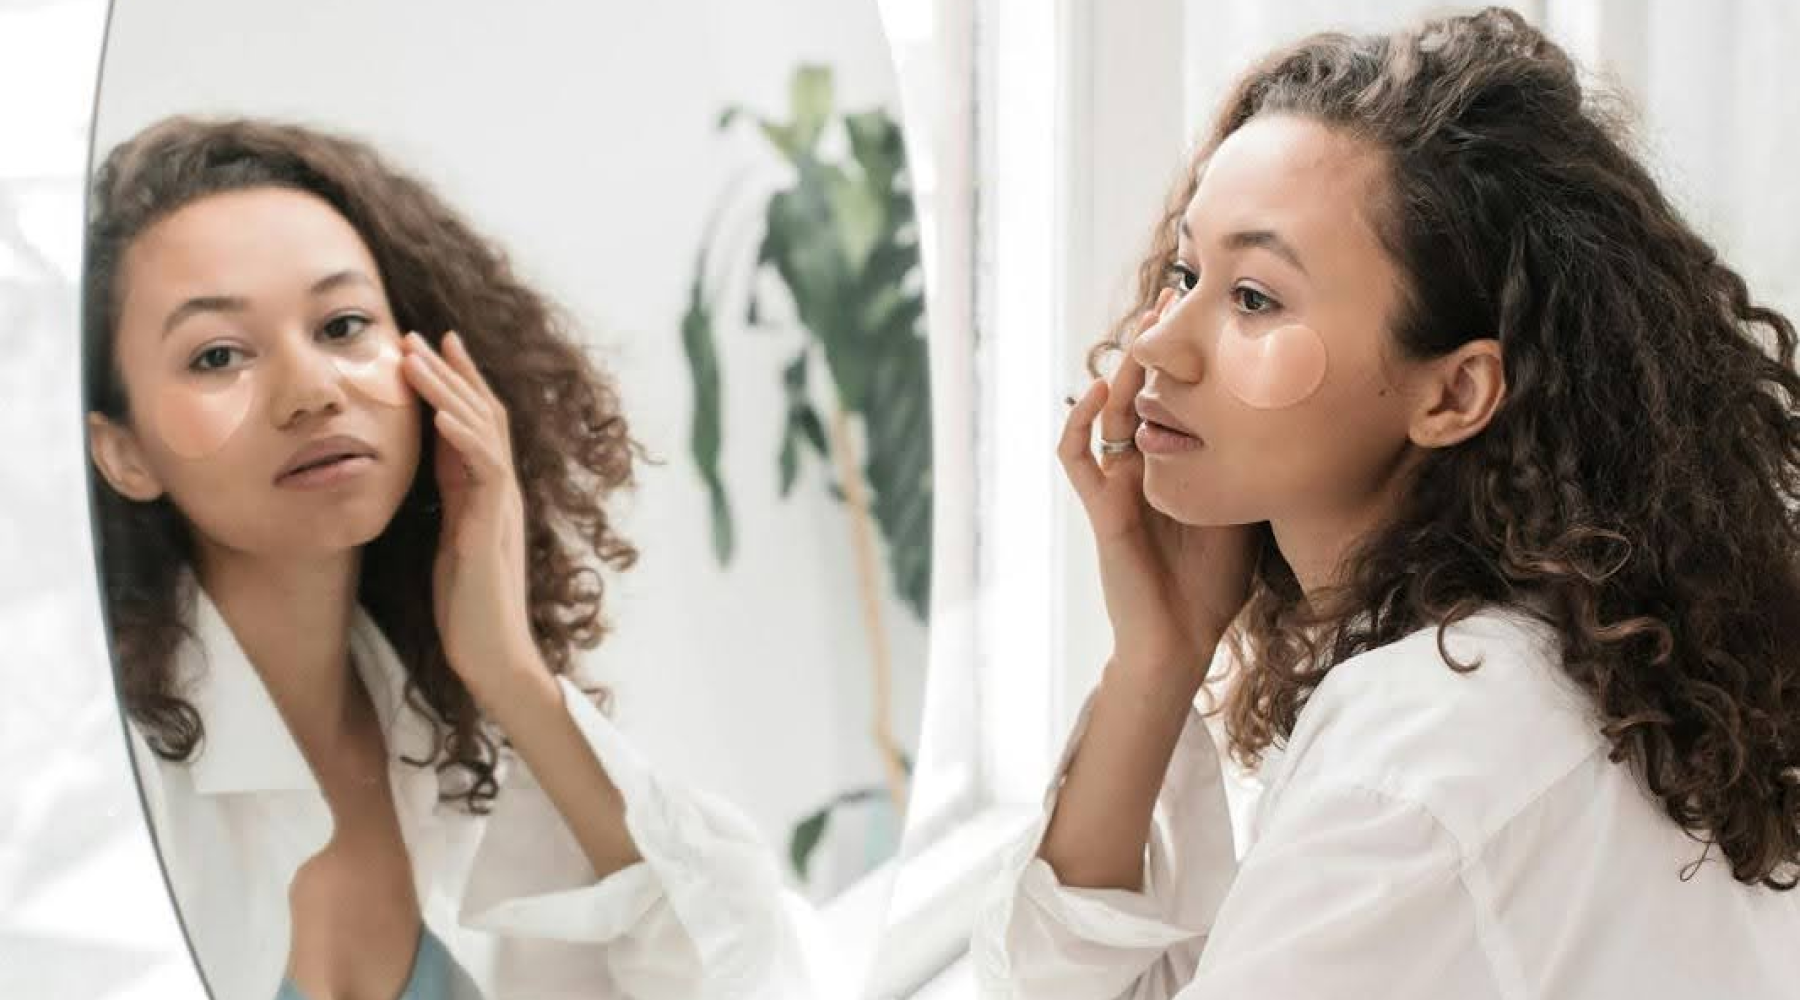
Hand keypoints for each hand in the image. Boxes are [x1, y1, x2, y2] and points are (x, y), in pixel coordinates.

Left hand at [400, 330, 539, 704]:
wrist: (493, 656)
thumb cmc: (468, 607)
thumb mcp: (450, 539)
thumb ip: (449, 499)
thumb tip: (432, 462)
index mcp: (488, 492)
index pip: (477, 423)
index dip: (458, 382)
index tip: (432, 345)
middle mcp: (502, 491)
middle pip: (483, 414)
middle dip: (450, 372)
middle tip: (417, 334)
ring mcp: (501, 507)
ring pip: (482, 432)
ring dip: (448, 391)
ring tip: (415, 358)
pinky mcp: (492, 529)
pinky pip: (484, 472)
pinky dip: (463, 439)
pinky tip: (439, 415)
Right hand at [1058, 290, 1258, 691]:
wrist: (1182, 639)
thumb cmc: (1215, 584)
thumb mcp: (1247, 507)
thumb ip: (1256, 468)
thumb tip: (1308, 421)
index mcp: (1174, 465)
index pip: (1175, 399)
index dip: (1185, 359)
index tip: (1210, 316)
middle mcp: (1141, 468)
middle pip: (1140, 393)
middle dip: (1153, 347)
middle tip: (1171, 300)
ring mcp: (1117, 487)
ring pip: (1110, 416)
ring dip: (1124, 371)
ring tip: (1143, 333)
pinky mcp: (1101, 510)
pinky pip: (1079, 458)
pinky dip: (1082, 423)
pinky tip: (1100, 392)